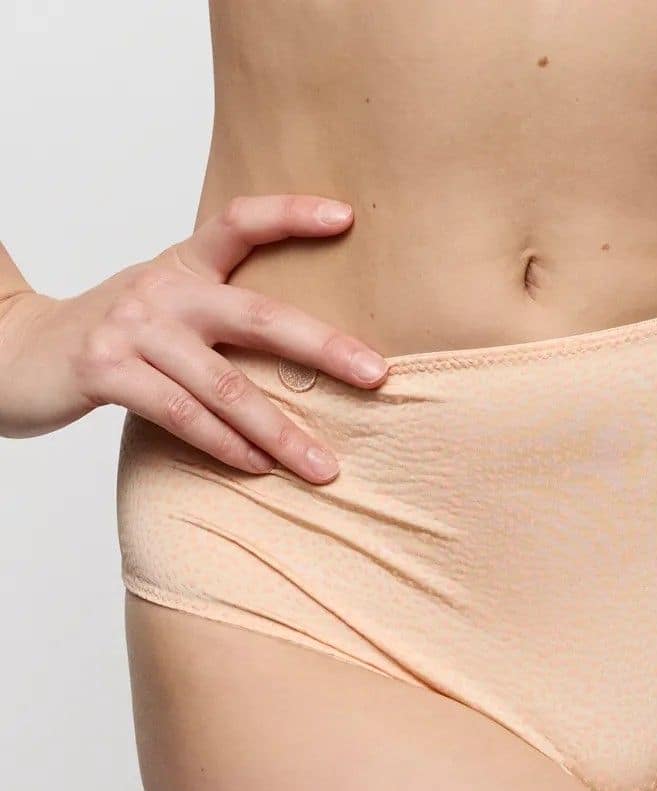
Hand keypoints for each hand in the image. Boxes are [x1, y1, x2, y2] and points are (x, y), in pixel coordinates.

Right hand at [0, 194, 389, 482]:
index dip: (292, 215)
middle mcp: (162, 289)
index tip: (346, 217)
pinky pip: (181, 415)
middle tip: (378, 376)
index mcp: (183, 265)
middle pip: (258, 316)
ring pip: (226, 385)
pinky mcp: (104, 371)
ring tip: (323, 468)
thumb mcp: (168, 307)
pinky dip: (227, 446)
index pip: (240, 222)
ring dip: (281, 433)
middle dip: (325, 349)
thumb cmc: (117, 339)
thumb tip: (320, 352)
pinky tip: (260, 468)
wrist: (12, 353)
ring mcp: (132, 329)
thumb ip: (225, 316)